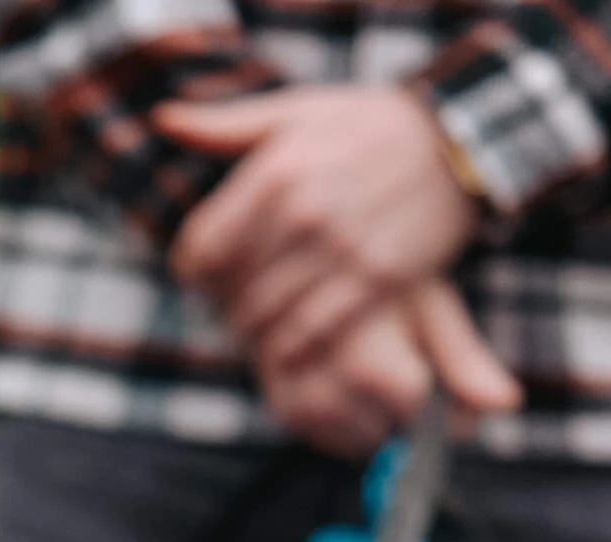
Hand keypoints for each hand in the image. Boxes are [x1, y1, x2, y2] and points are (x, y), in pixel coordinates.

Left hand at [157, 86, 477, 366]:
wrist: (455, 142)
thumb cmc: (364, 125)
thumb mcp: (295, 112)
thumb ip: (226, 125)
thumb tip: (164, 120)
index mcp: (275, 172)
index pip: (201, 251)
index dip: (193, 274)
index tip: (203, 277)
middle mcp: (304, 213)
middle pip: (231, 291)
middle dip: (223, 306)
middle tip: (230, 308)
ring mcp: (341, 250)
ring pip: (266, 320)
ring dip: (253, 334)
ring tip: (255, 327)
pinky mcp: (375, 281)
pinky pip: (311, 335)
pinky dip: (289, 351)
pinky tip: (285, 346)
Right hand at [253, 280, 518, 457]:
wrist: (300, 264)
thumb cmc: (379, 281)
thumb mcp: (430, 308)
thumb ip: (466, 361)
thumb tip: (507, 405)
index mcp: (368, 363)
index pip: (418, 413)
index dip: (435, 393)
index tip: (430, 362)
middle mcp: (328, 391)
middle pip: (391, 431)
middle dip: (403, 405)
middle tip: (393, 354)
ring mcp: (301, 405)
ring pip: (362, 441)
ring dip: (375, 416)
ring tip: (369, 363)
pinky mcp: (285, 411)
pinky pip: (330, 439)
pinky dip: (346, 421)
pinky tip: (347, 381)